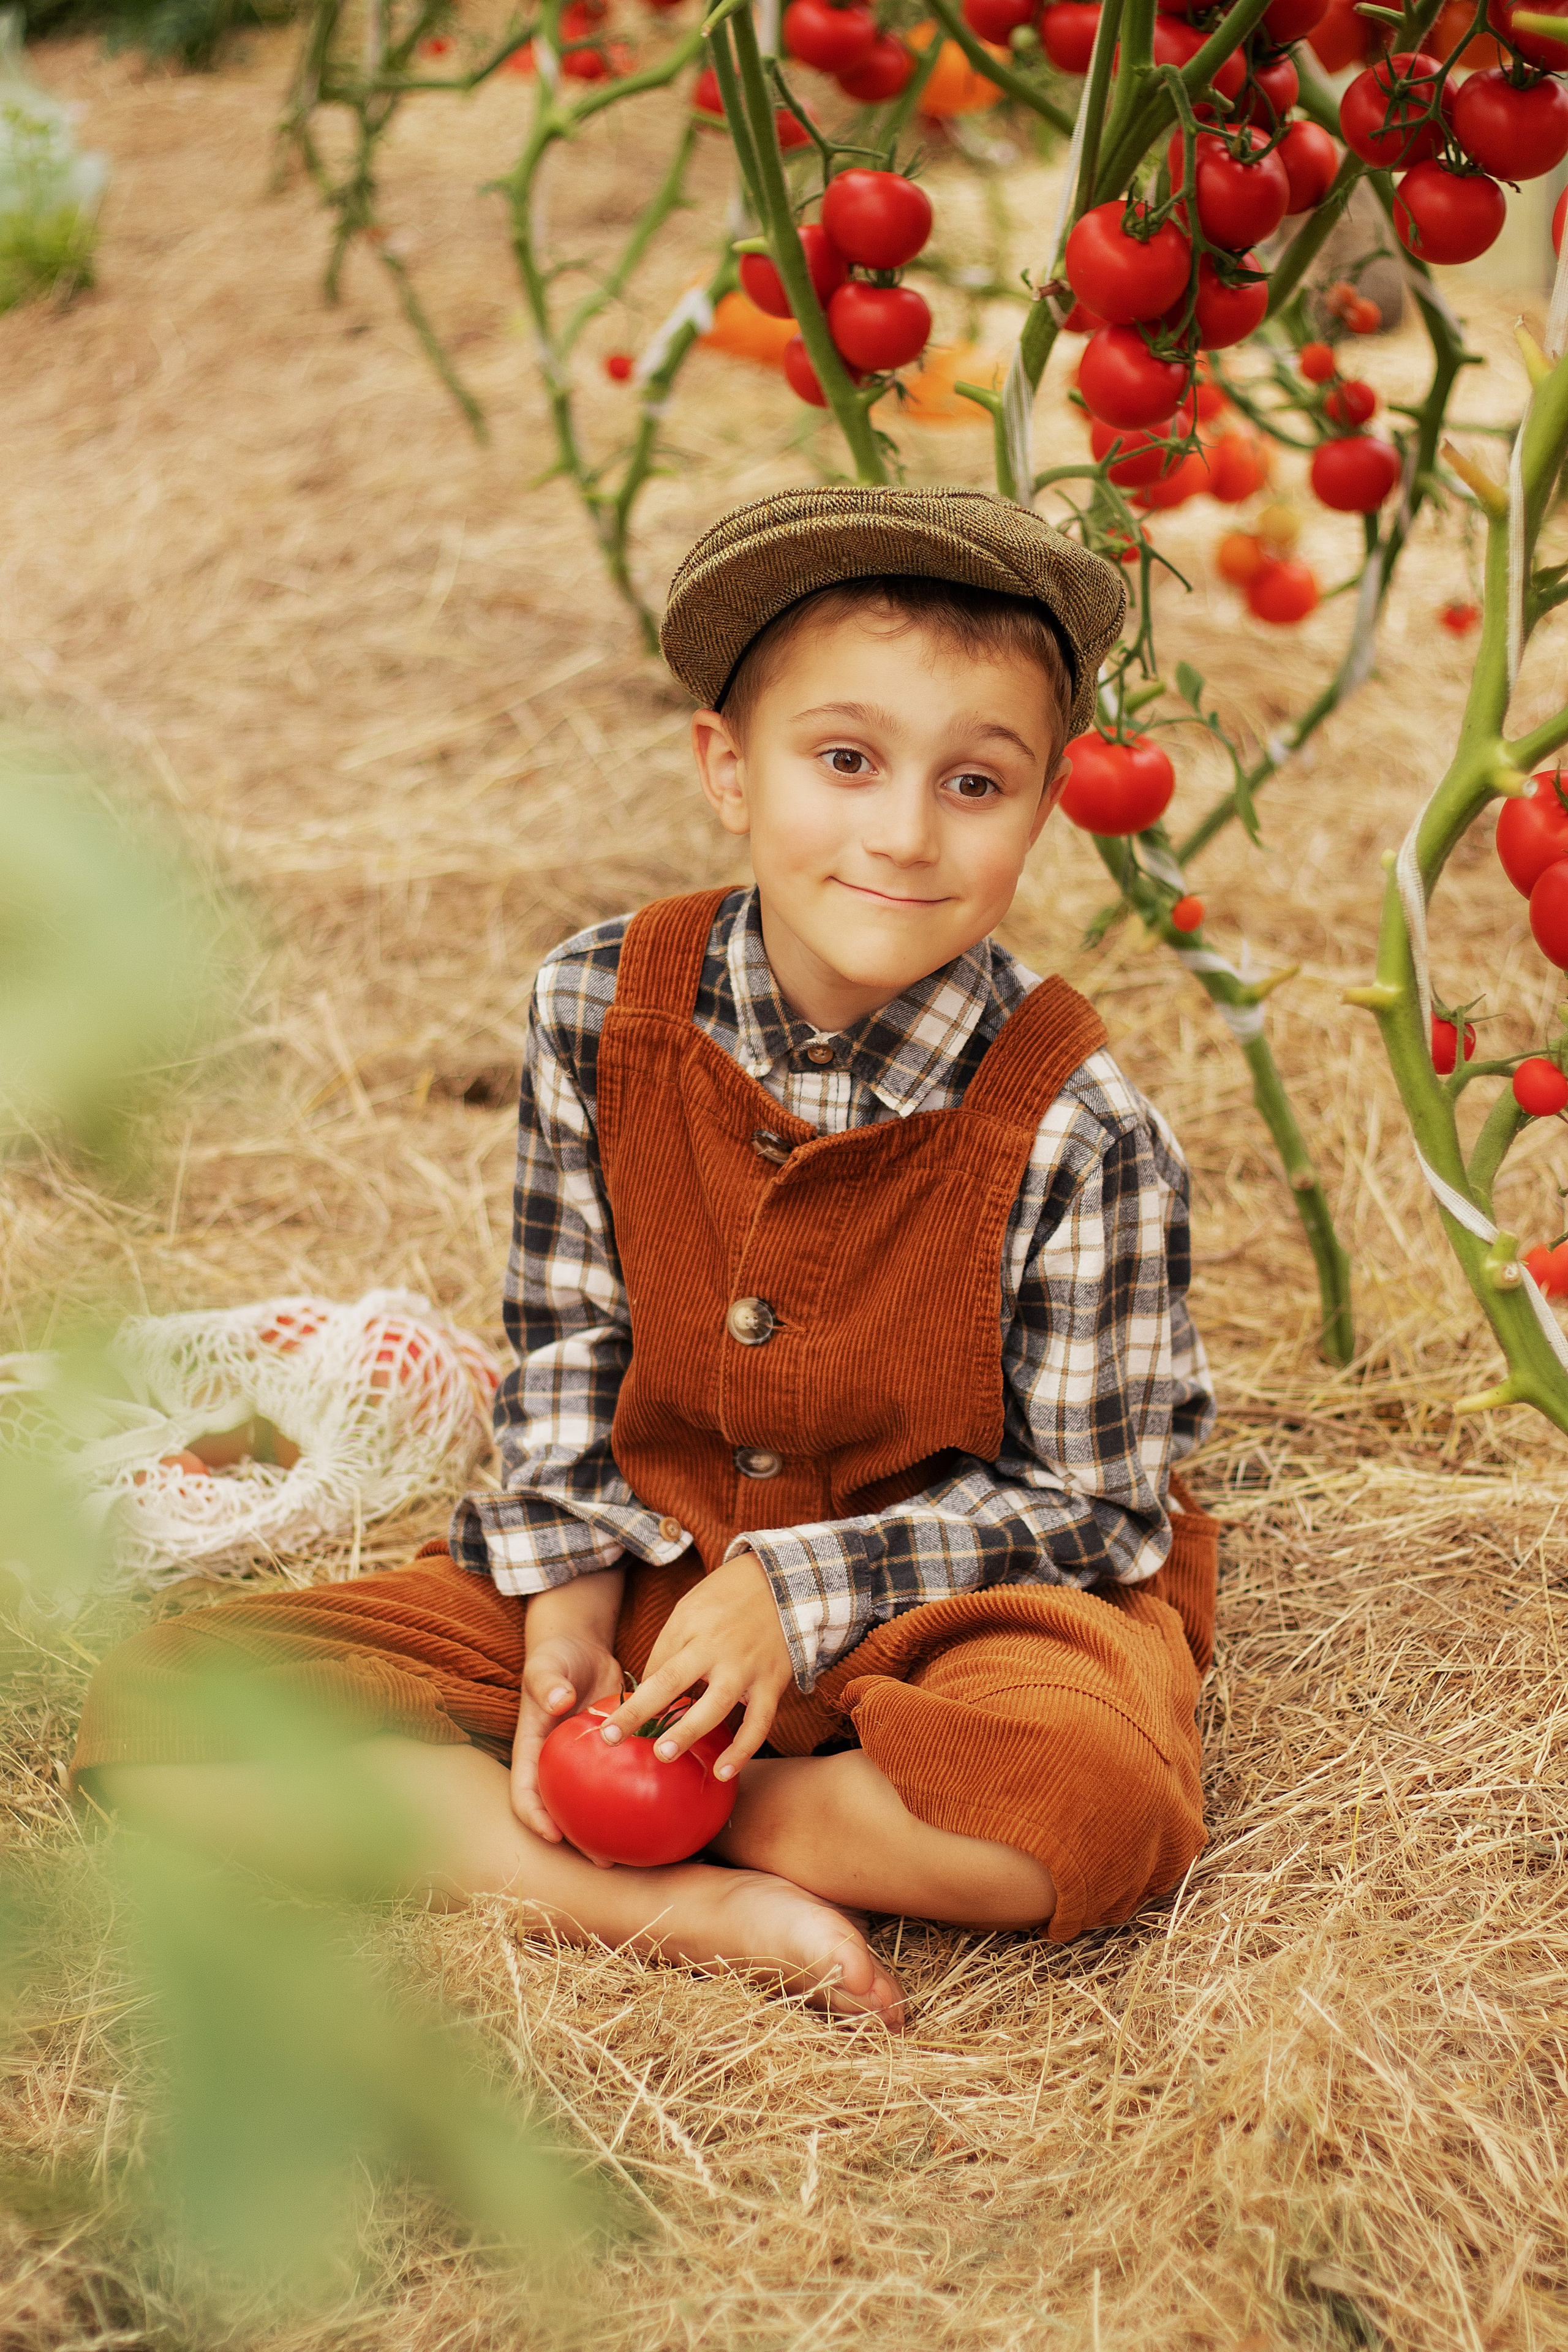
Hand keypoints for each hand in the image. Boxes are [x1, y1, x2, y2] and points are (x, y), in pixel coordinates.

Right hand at [510, 1571, 625, 1843]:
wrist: (580, 1644)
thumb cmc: (556, 1655)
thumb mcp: (546, 1666)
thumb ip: (548, 1683)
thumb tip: (560, 1701)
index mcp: (532, 1749)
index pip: (525, 1792)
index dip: (535, 1818)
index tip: (554, 1836)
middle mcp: (556, 1762)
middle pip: (561, 1810)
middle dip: (578, 1839)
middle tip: (604, 1860)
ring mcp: (583, 1760)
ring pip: (591, 1802)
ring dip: (608, 1827)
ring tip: (635, 1850)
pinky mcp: (610, 1750)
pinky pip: (619, 1778)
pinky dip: (633, 1794)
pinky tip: (661, 1806)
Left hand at [598, 1549, 791, 1781]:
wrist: (783, 1583)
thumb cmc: (727, 1599)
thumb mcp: (690, 1611)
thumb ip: (670, 1648)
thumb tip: (648, 1688)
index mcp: (692, 1629)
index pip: (656, 1666)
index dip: (631, 1696)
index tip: (607, 1724)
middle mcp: (717, 1649)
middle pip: (674, 1681)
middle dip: (642, 1711)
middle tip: (613, 1737)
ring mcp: (746, 1668)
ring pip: (717, 1706)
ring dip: (689, 1732)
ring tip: (663, 1756)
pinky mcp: (773, 1683)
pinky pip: (759, 1724)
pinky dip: (743, 1751)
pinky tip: (723, 1772)